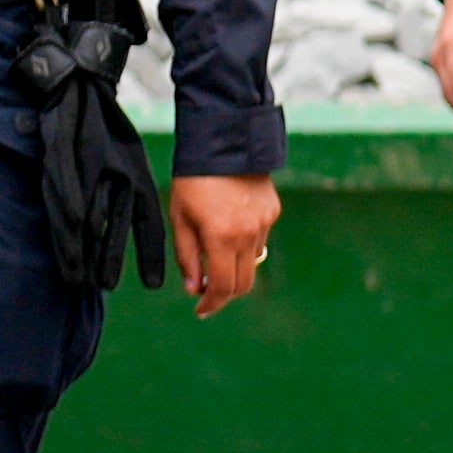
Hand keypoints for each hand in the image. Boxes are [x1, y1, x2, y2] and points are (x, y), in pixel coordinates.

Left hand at [170, 173, 278, 318]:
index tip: (200, 310)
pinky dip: (244, 242)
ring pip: (252, 261)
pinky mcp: (272, 211)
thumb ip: (186, 257)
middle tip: (207, 288)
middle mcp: (248, 235)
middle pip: (243, 283)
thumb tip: (193, 288)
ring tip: (214, 243)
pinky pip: (259, 238)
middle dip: (225, 292)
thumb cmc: (193, 180)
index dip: (211, 304)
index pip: (222, 287)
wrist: (223, 141)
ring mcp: (264, 223)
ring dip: (234, 264)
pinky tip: (229, 220)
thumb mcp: (180, 218)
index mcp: (221, 237)